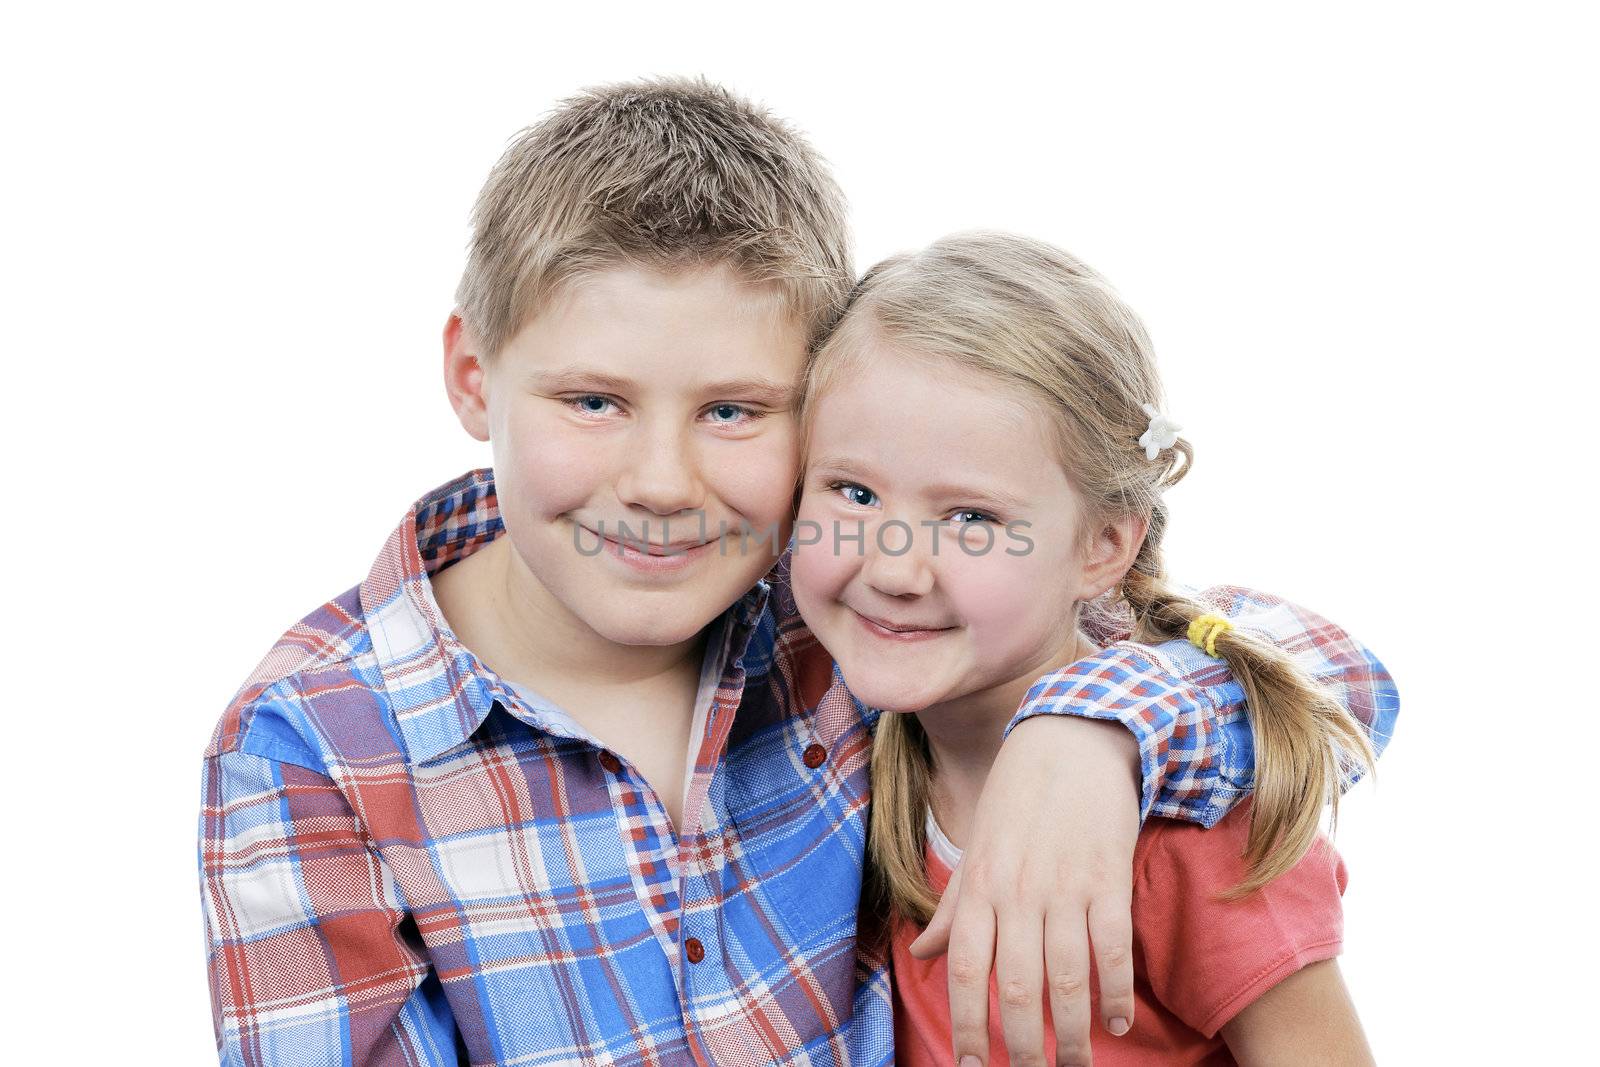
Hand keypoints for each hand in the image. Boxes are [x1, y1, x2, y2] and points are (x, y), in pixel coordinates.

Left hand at [909, 716, 1140, 1066]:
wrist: (1070, 740)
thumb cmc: (1018, 801)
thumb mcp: (977, 850)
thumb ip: (953, 908)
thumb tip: (923, 958)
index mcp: (980, 887)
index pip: (966, 970)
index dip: (966, 1023)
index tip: (971, 1064)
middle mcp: (1017, 892)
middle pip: (1016, 988)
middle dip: (1022, 1045)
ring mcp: (1064, 887)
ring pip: (1066, 979)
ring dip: (1071, 1034)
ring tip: (1074, 1064)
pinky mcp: (1108, 878)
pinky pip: (1112, 947)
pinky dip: (1116, 989)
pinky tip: (1117, 1020)